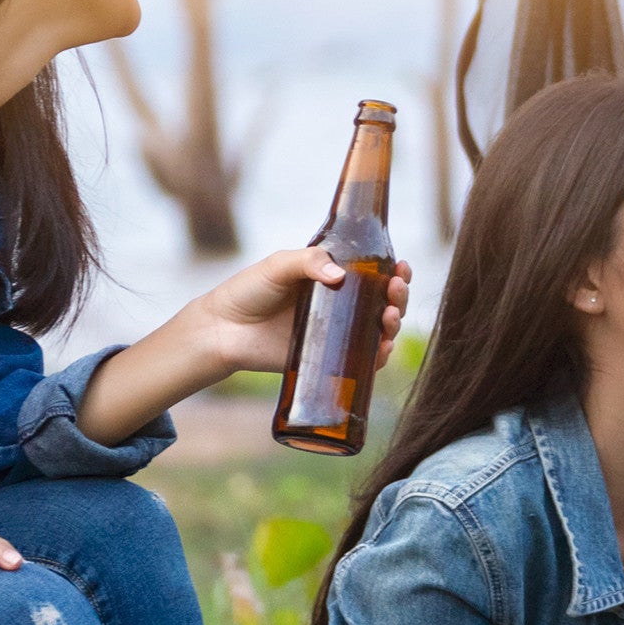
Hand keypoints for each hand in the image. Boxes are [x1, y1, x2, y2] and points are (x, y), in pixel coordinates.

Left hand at [195, 247, 411, 377]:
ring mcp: (334, 334)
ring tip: (389, 316)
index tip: (400, 267)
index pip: (373, 274)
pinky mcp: (326, 360)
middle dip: (398, 296)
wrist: (222, 330)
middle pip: (383, 302)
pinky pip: (361, 362)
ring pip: (378, 331)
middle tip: (395, 290)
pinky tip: (383, 348)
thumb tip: (340, 276)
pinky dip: (379, 357)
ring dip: (394, 324)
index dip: (393, 272)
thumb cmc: (248, 291)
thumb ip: (309, 262)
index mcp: (331, 278)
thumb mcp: (278, 266)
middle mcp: (338, 306)